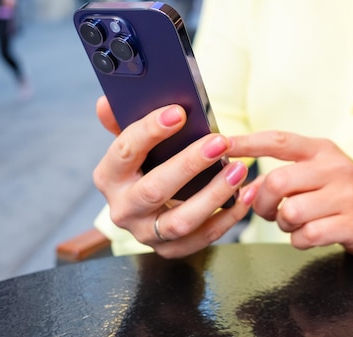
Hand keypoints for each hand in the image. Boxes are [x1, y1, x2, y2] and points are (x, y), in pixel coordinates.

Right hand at [94, 96, 254, 257]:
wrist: (149, 208)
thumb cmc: (145, 165)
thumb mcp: (132, 142)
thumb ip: (122, 121)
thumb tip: (106, 102)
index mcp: (109, 177)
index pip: (124, 152)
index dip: (150, 130)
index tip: (179, 113)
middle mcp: (123, 209)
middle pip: (154, 190)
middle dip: (189, 164)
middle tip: (219, 142)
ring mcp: (146, 234)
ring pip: (181, 221)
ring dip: (214, 194)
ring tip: (239, 170)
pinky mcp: (170, 249)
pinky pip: (202, 238)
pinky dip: (228, 217)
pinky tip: (246, 194)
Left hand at [228, 131, 352, 255]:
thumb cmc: (341, 194)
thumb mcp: (316, 173)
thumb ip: (283, 175)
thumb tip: (242, 186)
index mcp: (320, 150)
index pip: (278, 140)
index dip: (247, 143)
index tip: (221, 143)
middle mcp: (333, 167)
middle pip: (277, 181)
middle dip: (263, 203)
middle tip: (268, 211)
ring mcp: (346, 195)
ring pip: (290, 212)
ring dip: (284, 224)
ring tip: (297, 223)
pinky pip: (307, 235)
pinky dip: (299, 240)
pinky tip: (311, 235)